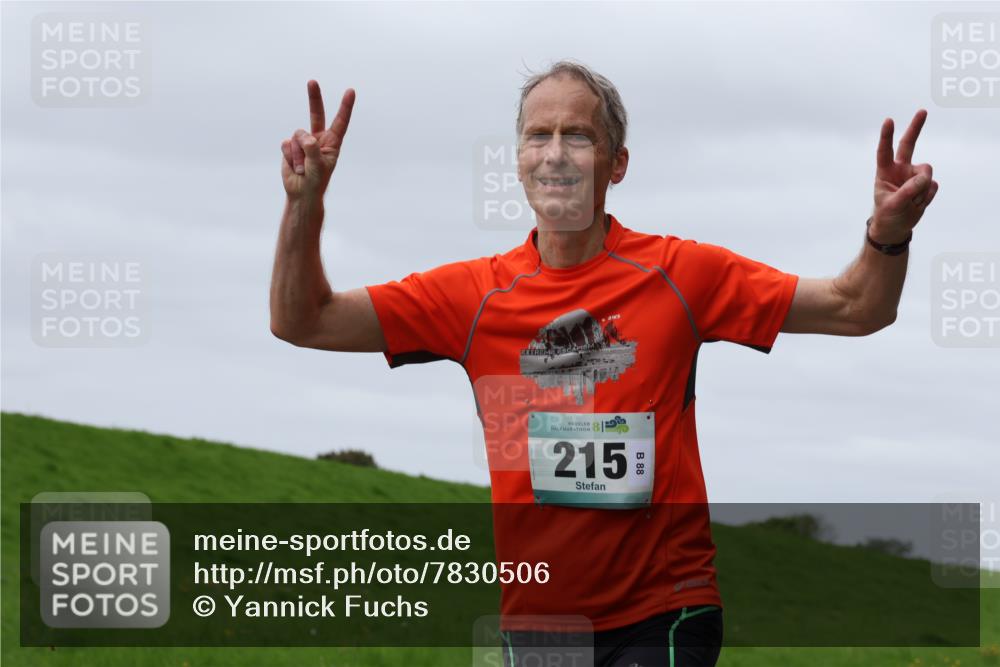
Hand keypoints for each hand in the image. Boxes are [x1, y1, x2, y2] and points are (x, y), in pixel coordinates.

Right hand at [281, 81, 354, 200]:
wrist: (301, 193)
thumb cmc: (315, 182)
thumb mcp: (318, 168)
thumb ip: (313, 151)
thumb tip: (305, 136)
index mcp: (332, 143)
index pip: (340, 122)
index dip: (345, 107)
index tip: (351, 91)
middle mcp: (318, 139)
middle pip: (316, 114)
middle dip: (314, 97)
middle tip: (312, 81)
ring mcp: (303, 141)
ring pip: (297, 136)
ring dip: (298, 155)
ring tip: (303, 168)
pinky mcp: (290, 146)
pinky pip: (286, 144)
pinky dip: (289, 156)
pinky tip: (294, 166)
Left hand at [870, 109, 938, 242]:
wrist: (896, 227)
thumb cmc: (887, 214)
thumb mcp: (893, 205)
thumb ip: (907, 191)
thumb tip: (925, 178)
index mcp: (885, 172)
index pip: (885, 151)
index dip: (886, 136)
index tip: (889, 121)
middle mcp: (900, 169)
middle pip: (909, 144)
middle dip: (915, 128)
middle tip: (922, 111)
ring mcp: (914, 175)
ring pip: (926, 174)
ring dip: (921, 191)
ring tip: (911, 202)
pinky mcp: (926, 184)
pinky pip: (932, 187)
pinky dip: (927, 198)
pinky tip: (918, 204)